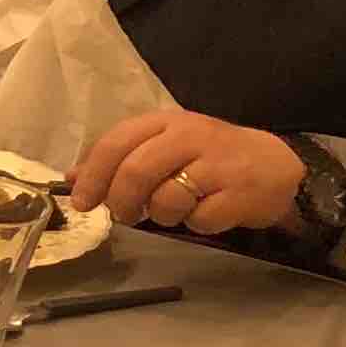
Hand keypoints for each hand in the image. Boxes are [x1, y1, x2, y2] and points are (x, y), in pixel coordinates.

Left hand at [71, 108, 306, 235]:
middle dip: (121, 201)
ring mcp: (219, 163)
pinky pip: (199, 220)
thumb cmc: (208, 157)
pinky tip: (208, 211)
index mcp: (166, 122)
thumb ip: (119, 158)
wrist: (275, 164)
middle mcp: (191, 136)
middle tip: (123, 216)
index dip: (92, 175)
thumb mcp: (163, 147)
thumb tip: (70, 178)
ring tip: (175, 209)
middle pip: (136, 171)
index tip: (82, 202)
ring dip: (160, 216)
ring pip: (165, 200)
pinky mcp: (241, 192)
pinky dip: (196, 224)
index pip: (115, 143)